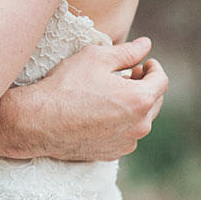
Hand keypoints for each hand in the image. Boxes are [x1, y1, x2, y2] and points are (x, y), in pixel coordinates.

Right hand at [0, 37, 166, 161]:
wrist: (39, 121)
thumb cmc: (66, 86)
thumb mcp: (96, 58)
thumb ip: (127, 51)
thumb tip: (146, 45)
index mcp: (140, 100)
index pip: (161, 81)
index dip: (153, 67)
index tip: (142, 62)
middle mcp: (139, 126)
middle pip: (155, 102)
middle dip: (145, 86)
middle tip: (129, 74)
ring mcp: (126, 143)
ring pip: (141, 120)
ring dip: (133, 105)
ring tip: (112, 93)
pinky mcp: (112, 154)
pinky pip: (126, 135)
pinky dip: (121, 122)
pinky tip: (101, 112)